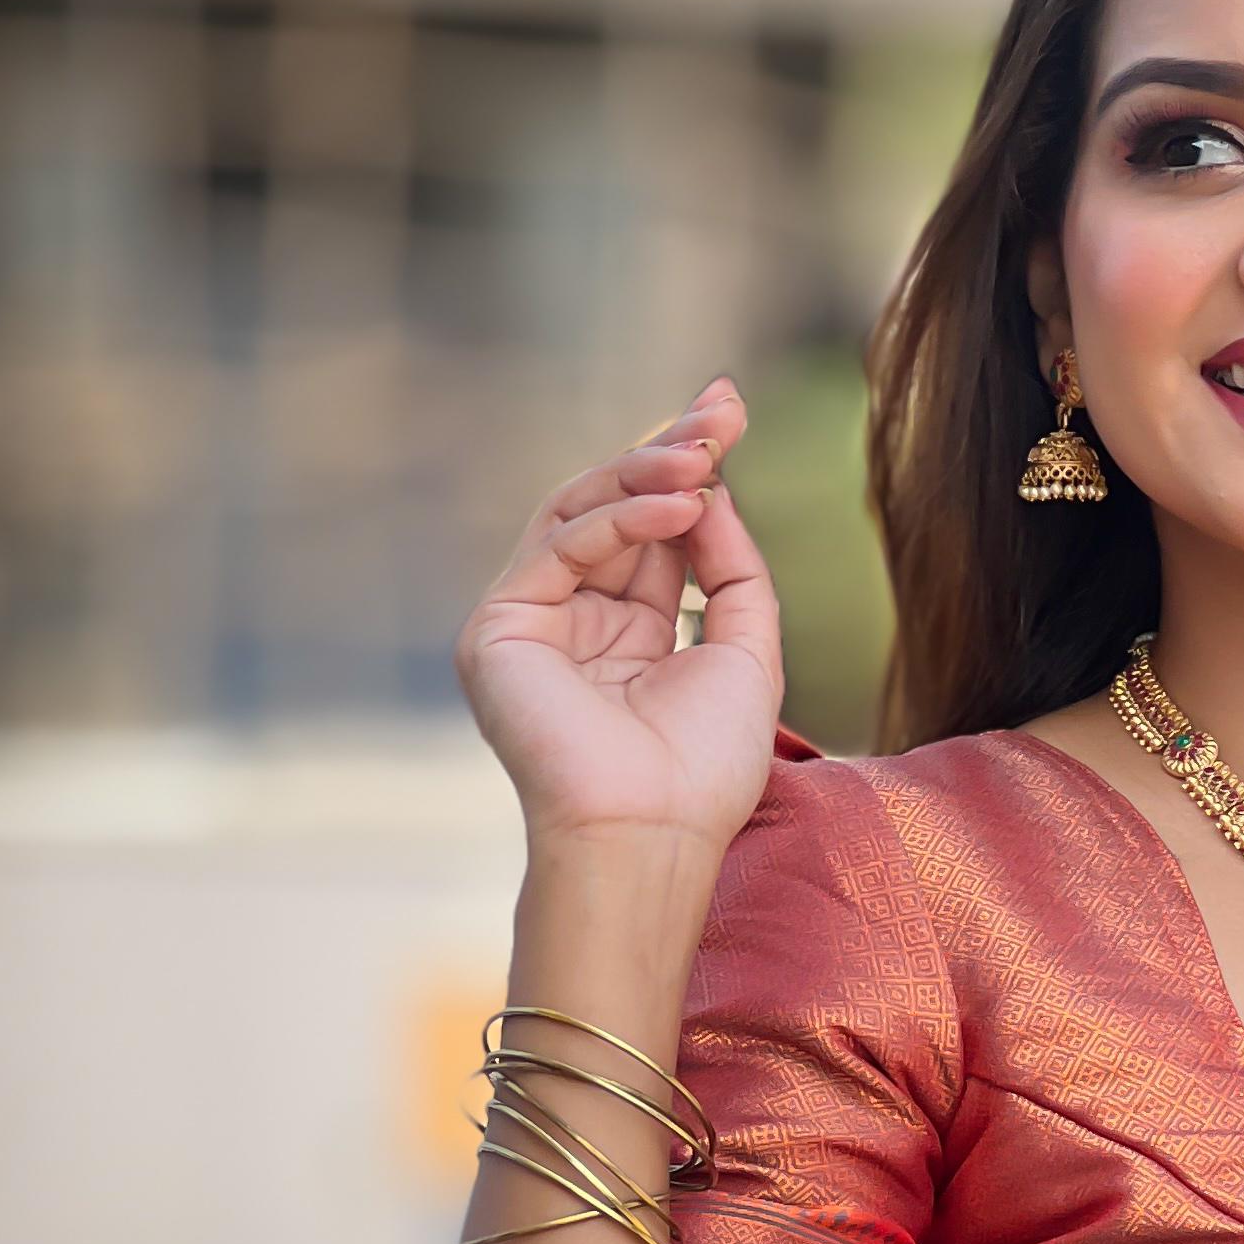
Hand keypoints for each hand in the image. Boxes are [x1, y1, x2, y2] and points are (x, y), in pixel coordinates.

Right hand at [455, 381, 783, 855]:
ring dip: (646, 473)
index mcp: (629, 632)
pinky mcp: (499, 629)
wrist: (652, 834)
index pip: (654, 529)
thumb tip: (712, 488)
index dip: (689, 468)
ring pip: (578, 512)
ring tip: (705, 458)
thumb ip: (730, 568)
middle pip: (614, 507)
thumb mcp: (744, 650)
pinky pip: (559, 546)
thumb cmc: (703, 767)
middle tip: (722, 409)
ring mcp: (532, 622)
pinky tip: (680, 506)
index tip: (730, 410)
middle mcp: (575, 620)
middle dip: (669, 450)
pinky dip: (619, 519)